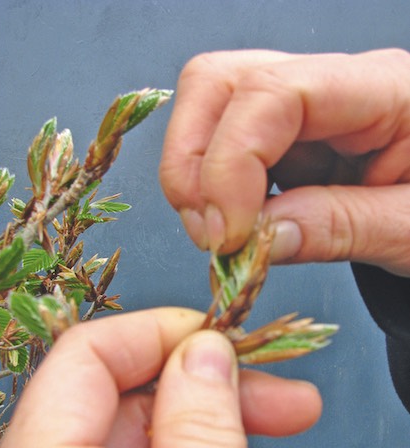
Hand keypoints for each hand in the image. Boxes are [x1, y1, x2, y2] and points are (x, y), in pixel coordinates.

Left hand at [0, 308, 320, 447]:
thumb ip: (202, 436)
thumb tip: (203, 351)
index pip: (85, 357)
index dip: (161, 334)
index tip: (223, 338)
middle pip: (119, 400)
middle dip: (207, 389)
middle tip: (280, 393)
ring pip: (137, 441)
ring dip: (213, 434)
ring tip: (277, 445)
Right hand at [160, 48, 409, 275]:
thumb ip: (341, 228)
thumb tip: (259, 237)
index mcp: (383, 89)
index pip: (274, 92)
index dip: (232, 162)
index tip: (228, 235)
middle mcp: (330, 84)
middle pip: (219, 82)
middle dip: (192, 163)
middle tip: (211, 235)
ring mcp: (300, 110)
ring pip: (207, 111)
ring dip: (192, 178)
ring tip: (221, 236)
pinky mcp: (282, 141)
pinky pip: (221, 150)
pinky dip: (209, 193)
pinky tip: (233, 227)